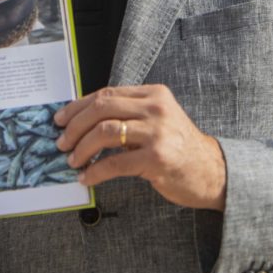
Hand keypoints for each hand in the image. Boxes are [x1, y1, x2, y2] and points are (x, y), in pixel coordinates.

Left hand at [54, 84, 225, 210]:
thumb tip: (83, 121)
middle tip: (62, 141)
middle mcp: (156, 108)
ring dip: (82, 148)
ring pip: (105, 132)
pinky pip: (114, 163)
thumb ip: (129, 114)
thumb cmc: (179, 147)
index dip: (78, 107)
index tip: (61, 119)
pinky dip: (95, 171)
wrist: (212, 172)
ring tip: (73, 160)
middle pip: (102, 108)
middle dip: (75, 126)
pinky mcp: (156, 158)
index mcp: (154, 94)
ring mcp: (157, 132)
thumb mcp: (157, 120)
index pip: (107, 94)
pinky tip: (87, 178)